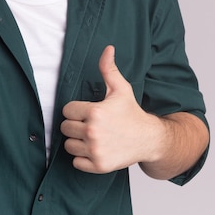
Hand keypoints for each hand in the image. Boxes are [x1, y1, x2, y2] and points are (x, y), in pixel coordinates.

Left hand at [61, 45, 160, 173]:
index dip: (76, 110)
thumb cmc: (132, 112)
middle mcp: (93, 132)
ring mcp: (95, 150)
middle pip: (65, 128)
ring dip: (77, 142)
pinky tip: (95, 149)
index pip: (67, 110)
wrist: (149, 139)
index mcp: (95, 112)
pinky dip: (83, 158)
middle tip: (91, 124)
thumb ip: (108, 69)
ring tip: (92, 137)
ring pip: (69, 145)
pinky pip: (76, 162)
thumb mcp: (121, 89)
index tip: (88, 111)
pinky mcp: (98, 166)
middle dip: (75, 125)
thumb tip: (108, 48)